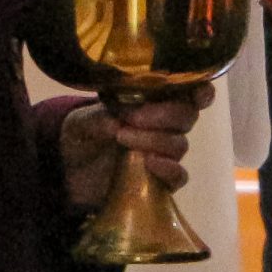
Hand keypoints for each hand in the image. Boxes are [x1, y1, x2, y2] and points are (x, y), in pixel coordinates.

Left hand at [58, 85, 213, 211]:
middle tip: (132, 118)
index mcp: (155, 100)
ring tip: (122, 138)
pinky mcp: (160, 181)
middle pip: (187, 115)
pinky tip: (150, 163)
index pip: (191, 90)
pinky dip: (169, 169)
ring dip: (154, 140)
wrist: (71, 169)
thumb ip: (101, 116)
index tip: (195, 93)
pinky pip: (179, 176)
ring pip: (180, 144)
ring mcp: (165, 154)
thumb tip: (119, 121)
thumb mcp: (84, 119)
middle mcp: (166, 125)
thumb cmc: (84, 132)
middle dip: (163, 115)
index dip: (200, 90)